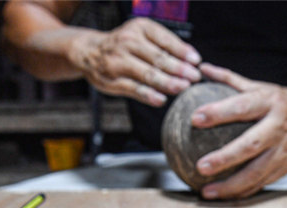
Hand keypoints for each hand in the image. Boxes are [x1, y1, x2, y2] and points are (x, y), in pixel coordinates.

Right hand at [74, 18, 201, 105]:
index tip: (197, 62)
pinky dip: (148, 95)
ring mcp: (119, 61)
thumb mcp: (142, 35)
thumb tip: (191, 56)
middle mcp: (128, 42)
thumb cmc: (125, 45)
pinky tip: (161, 100)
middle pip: (158, 57)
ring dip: (167, 82)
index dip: (182, 51)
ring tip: (183, 88)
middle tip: (195, 78)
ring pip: (147, 74)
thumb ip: (164, 44)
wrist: (89, 51)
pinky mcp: (112, 80)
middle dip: (179, 69)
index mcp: (140, 28)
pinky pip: (133, 89)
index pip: (165, 39)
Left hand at [191, 63, 286, 199]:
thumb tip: (200, 69)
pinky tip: (222, 195)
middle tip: (201, 167)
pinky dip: (242, 191)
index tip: (195, 118)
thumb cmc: (278, 101)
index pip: (243, 106)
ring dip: (231, 185)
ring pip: (258, 172)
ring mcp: (285, 149)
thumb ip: (228, 79)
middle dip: (226, 158)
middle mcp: (279, 126)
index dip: (219, 112)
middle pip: (252, 145)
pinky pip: (262, 182)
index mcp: (271, 102)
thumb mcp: (258, 86)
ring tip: (207, 191)